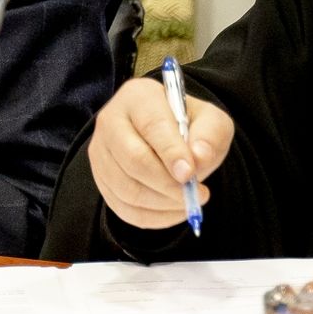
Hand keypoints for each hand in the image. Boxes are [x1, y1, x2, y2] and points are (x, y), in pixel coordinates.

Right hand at [87, 78, 228, 229]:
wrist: (168, 138)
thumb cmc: (189, 127)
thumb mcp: (211, 121)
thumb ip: (210, 135)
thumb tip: (198, 158)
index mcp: (138, 96)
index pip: (152, 126)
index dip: (171, 153)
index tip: (190, 174)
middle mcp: (111, 121)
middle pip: (133, 160)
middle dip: (167, 184)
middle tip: (194, 194)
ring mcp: (100, 152)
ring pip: (127, 189)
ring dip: (163, 204)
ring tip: (188, 201)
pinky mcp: (100, 180)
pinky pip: (124, 209)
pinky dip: (154, 217)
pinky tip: (174, 210)